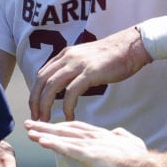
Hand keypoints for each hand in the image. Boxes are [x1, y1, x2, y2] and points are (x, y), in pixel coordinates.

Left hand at [24, 119, 150, 166]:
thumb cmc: (140, 158)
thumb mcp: (130, 142)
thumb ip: (121, 136)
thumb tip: (116, 132)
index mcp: (102, 135)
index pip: (77, 128)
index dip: (60, 126)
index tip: (47, 125)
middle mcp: (94, 137)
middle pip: (65, 130)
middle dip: (46, 127)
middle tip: (29, 124)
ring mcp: (91, 145)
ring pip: (63, 137)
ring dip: (44, 134)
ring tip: (29, 131)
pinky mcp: (91, 155)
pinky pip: (68, 149)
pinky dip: (54, 144)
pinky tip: (42, 141)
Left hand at [29, 27, 151, 121]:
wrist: (131, 47)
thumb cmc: (113, 56)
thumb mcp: (86, 58)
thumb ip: (74, 69)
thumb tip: (67, 85)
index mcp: (65, 54)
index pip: (42, 74)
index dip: (36, 92)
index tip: (36, 107)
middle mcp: (67, 58)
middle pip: (42, 80)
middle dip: (35, 101)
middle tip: (36, 117)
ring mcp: (78, 64)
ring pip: (52, 86)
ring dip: (45, 105)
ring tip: (46, 119)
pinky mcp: (89, 73)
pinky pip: (71, 93)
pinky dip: (67, 107)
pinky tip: (69, 116)